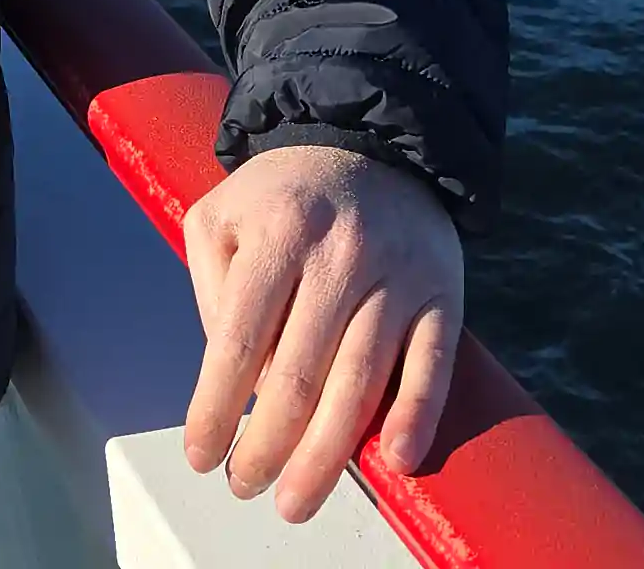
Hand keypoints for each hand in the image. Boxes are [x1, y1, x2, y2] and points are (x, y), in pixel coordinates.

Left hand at [183, 143, 462, 523]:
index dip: (217, 405)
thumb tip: (231, 374)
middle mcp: (340, 251)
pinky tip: (394, 460)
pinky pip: (432, 365)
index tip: (201, 455)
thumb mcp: (222, 215)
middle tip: (247, 488)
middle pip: (302, 371)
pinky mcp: (442, 294)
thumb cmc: (283, 196)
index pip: (242, 336)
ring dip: (329, 454)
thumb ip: (214, 289)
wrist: (372, 143)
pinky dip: (416, 415)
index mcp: (278, 229)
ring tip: (297, 499)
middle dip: (269, 444)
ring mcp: (396, 274)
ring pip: (362, 380)